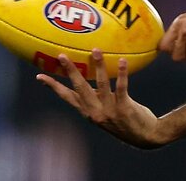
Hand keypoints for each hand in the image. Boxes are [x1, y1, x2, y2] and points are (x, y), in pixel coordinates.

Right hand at [37, 49, 168, 148]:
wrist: (145, 137)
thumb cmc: (125, 121)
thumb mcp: (105, 112)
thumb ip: (97, 98)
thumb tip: (92, 76)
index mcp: (88, 112)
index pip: (67, 97)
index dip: (53, 87)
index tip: (40, 76)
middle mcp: (95, 112)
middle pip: (80, 88)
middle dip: (70, 71)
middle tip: (61, 55)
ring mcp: (109, 110)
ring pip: (101, 84)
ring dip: (98, 65)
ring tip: (96, 50)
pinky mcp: (124, 108)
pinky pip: (122, 87)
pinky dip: (121, 73)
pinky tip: (122, 60)